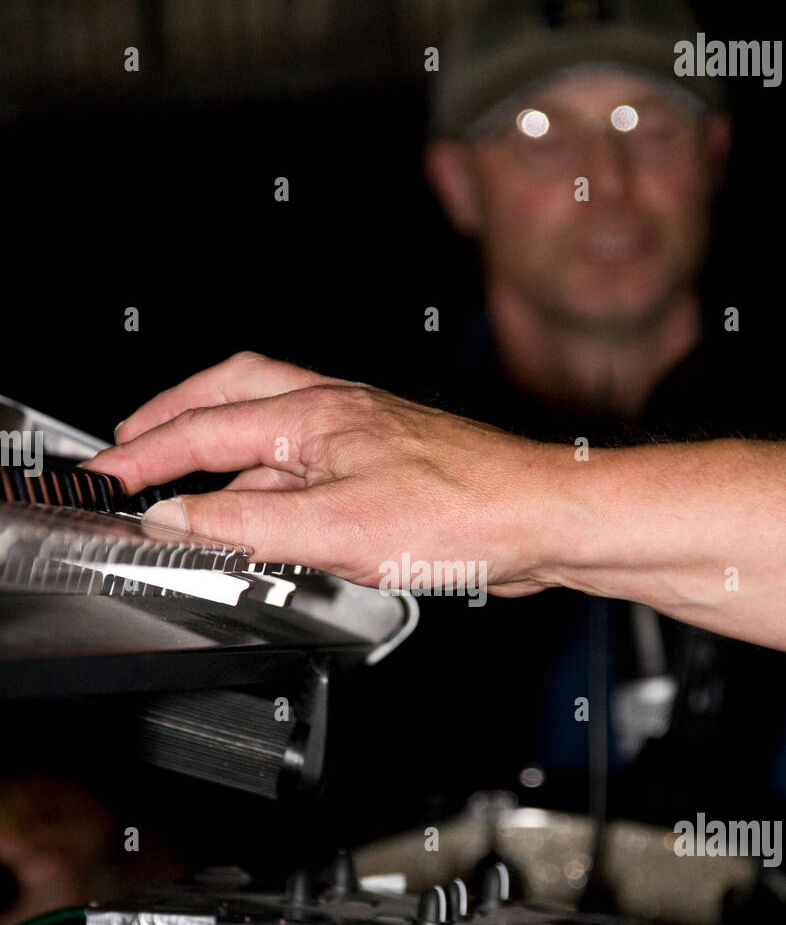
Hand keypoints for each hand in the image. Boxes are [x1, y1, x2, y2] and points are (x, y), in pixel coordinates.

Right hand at [85, 351, 576, 594]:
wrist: (541, 521)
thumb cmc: (464, 511)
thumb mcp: (336, 528)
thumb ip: (246, 524)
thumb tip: (176, 520)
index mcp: (314, 414)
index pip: (203, 430)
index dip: (144, 457)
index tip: (105, 478)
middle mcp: (335, 413)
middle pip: (230, 395)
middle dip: (174, 418)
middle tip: (133, 445)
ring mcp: (361, 438)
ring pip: (270, 437)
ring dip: (224, 463)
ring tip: (190, 499)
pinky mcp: (384, 470)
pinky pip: (307, 470)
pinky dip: (271, 490)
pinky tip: (270, 525)